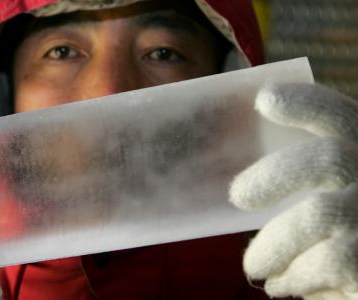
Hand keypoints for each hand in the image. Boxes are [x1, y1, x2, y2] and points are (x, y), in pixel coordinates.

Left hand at [230, 83, 357, 298]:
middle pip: (328, 158)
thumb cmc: (346, 225)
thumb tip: (239, 187)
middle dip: (273, 174)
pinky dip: (294, 278)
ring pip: (320, 216)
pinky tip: (282, 285)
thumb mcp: (334, 191)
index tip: (265, 99)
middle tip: (237, 196)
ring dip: (274, 245)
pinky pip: (326, 265)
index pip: (339, 116)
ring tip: (253, 266)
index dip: (306, 104)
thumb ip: (302, 175)